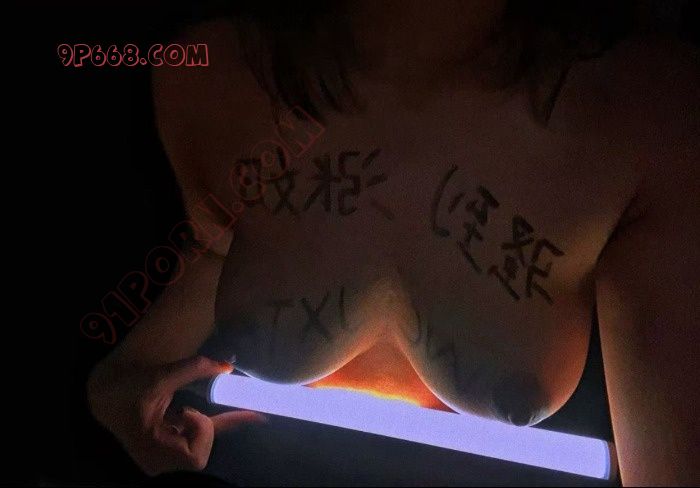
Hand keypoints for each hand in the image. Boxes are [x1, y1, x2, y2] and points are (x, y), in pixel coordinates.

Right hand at [88, 355, 265, 475]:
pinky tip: (253, 415)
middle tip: (178, 411)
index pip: (195, 458)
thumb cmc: (127, 387)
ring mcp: (165, 456)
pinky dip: (224, 424)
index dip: (198, 433)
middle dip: (200, 429)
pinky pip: (202, 437)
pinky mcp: (170, 445)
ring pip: (203, 445)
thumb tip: (226, 366)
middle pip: (201, 454)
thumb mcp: (158, 377)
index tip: (183, 412)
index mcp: (154, 451)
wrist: (103, 393)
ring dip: (201, 425)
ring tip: (176, 411)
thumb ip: (192, 370)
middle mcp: (160, 461)